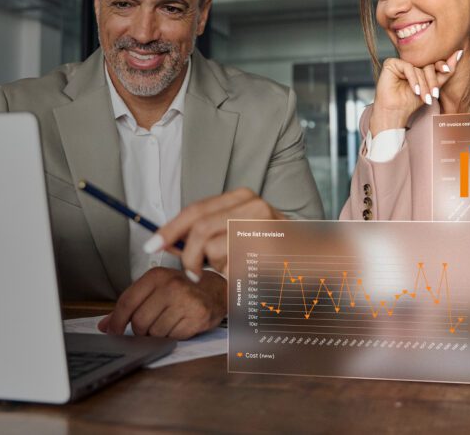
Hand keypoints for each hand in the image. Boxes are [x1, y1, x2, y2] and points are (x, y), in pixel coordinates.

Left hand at [97, 267, 224, 338]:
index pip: (127, 302)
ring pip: (154, 332)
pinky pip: (172, 337)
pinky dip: (171, 336)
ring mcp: (185, 302)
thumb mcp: (155, 288)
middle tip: (146, 327)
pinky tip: (178, 325)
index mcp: (156, 276)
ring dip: (156, 334)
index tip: (112, 330)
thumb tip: (105, 324)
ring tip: (166, 322)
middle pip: (139, 321)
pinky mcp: (197, 317)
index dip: (116, 320)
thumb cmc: (183, 289)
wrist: (216, 290)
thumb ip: (130, 304)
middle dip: (138, 330)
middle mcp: (170, 286)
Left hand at [148, 188, 283, 276]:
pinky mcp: (266, 247)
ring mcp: (260, 224)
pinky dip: (229, 273)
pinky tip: (246, 271)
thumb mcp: (237, 234)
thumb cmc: (273, 249)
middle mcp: (251, 205)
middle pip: (197, 227)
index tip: (152, 243)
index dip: (170, 228)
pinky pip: (230, 264)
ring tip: (228, 270)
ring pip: (210, 247)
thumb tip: (168, 242)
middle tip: (189, 272)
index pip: (194, 209)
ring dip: (210, 266)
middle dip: (186, 253)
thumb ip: (205, 235)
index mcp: (241, 197)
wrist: (317, 258)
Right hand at [369, 49, 462, 134]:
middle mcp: (409, 62)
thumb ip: (446, 72)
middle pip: (427, 65)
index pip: (433, 62)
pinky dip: (413, 79)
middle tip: (434, 94)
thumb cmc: (411, 101)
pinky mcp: (391, 63)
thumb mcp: (433, 87)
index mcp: (419, 66)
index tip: (447, 69)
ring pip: (418, 68)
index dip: (441, 66)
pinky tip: (415, 90)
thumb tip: (460, 53)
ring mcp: (400, 62)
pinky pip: (407, 67)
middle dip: (432, 81)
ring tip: (423, 97)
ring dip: (423, 84)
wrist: (395, 112)